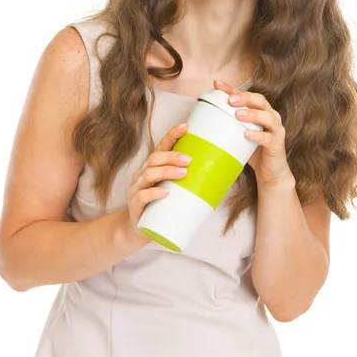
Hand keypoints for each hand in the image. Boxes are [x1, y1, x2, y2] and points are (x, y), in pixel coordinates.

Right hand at [125, 122, 191, 244]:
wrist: (139, 230)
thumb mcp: (173, 190)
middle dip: (172, 156)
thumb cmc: (160, 206)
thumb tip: (220, 176)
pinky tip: (166, 192)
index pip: (161, 147)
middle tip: (189, 160)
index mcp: (152, 167)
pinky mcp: (135, 205)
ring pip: (149, 174)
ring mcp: (137, 189)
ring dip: (167, 171)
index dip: (171, 135)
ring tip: (183, 173)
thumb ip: (189, 182)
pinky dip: (154, 193)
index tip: (185, 127)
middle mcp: (142, 174)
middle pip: (155, 158)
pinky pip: (142, 196)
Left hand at [214, 80, 294, 189]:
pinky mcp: (277, 145)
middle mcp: (271, 116)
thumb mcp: (240, 134)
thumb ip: (229, 124)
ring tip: (238, 114)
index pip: (247, 95)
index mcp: (261, 111)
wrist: (270, 172)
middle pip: (260, 100)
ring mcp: (276, 130)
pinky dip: (258, 135)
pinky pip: (268, 138)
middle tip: (230, 100)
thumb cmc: (254, 150)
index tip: (217, 84)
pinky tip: (247, 134)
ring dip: (252, 114)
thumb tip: (202, 119)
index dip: (232, 89)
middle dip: (245, 98)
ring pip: (268, 117)